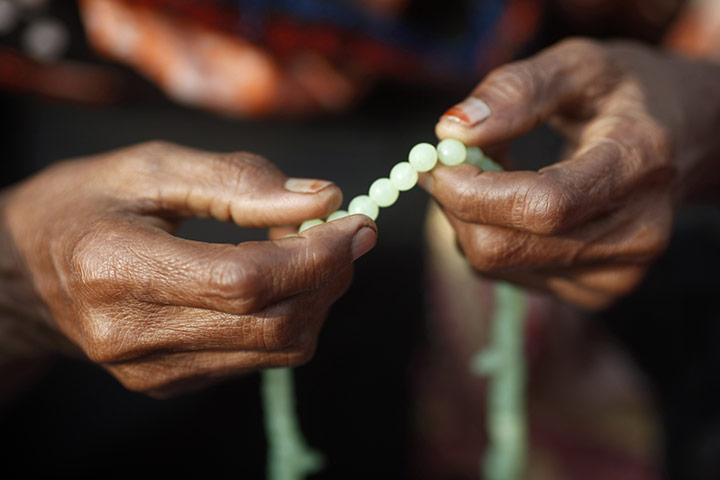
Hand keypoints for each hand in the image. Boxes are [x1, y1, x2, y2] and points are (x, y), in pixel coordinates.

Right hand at [0, 141, 376, 395]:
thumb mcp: (153, 167)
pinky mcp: (168, 384)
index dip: (314, 254)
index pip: (244, 282)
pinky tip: (276, 280)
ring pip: (278, 348)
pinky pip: (258, 358)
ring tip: (307, 249)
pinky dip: (289, 316)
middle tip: (345, 231)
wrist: (26, 274)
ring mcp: (150, 371)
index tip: (356, 222)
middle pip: (272, 323)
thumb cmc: (88, 204)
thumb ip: (238, 180)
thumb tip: (323, 199)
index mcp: (116, 269)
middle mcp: (131, 335)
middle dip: (330, 275)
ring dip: (317, 297)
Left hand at [425, 38, 719, 308]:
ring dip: (470, 219)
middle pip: (505, 246)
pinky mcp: (594, 294)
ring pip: (495, 264)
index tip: (438, 161)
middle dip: (456, 204)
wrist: (683, 141)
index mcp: (638, 165)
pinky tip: (515, 208)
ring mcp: (615, 275)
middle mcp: (635, 234)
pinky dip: (490, 238)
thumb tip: (451, 131)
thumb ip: (517, 91)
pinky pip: (506, 274)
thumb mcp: (579, 66)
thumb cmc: (626, 97)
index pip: (541, 205)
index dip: (472, 191)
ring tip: (498, 176)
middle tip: (450, 164)